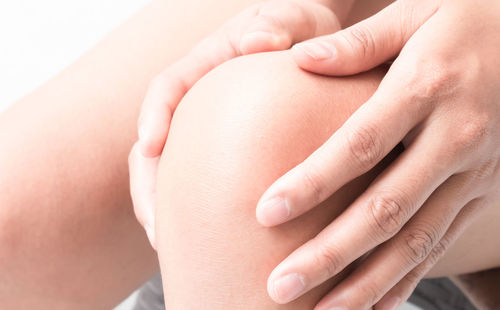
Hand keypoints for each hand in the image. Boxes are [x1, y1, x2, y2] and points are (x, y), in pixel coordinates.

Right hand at [128, 0, 339, 248]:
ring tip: (177, 252)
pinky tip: (219, 245)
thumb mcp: (298, 19)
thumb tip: (258, 42)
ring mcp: (209, 133)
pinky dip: (202, 215)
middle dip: (150, 187)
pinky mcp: (225, 157)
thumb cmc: (307, 35)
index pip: (168, 88)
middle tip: (159, 231)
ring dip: (171, 212)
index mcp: (208, 67)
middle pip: (157, 146)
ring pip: (174, 174)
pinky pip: (204, 187)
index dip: (154, 117)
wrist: (318, 51)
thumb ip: (279, 23)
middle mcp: (201, 104)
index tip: (150, 146)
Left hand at [256, 0, 499, 307]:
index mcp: (428, 87)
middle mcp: (453, 137)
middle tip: (280, 286)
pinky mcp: (484, 190)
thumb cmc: (470, 17)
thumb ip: (359, 43)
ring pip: (416, 240)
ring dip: (367, 282)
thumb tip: (300, 59)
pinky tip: (378, 303)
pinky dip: (409, 277)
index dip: (312, 182)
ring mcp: (474, 171)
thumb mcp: (417, 11)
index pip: (359, 145)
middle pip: (384, 209)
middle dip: (330, 254)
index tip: (265, 213)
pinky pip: (443, 241)